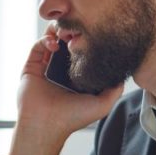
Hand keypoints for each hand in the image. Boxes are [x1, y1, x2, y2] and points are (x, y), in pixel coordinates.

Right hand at [1, 28, 123, 154]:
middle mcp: (61, 70)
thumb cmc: (73, 117)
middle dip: (73, 32)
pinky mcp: (32, 66)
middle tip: (78, 30)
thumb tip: (123, 73)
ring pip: (52, 40)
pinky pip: (38, 46)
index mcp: (76, 76)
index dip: (88, 40)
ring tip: (66, 34)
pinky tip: (55, 44)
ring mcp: (46, 67)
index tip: (94, 34)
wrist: (46, 124)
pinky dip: (46, 40)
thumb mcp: (102, 104)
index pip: (83, 51)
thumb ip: (115, 89)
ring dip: (59, 32)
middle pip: (67, 42)